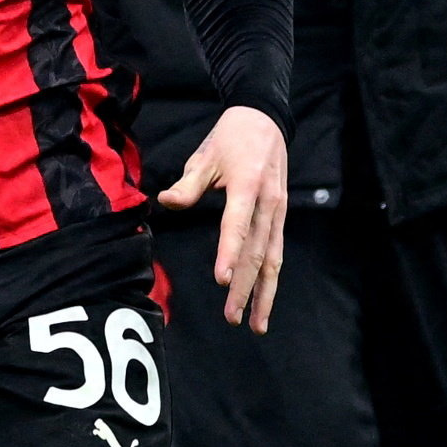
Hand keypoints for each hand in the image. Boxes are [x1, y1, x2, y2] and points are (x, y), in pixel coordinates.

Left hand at [157, 104, 292, 332]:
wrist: (265, 122)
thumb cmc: (229, 140)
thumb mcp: (204, 156)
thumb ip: (187, 184)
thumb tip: (166, 202)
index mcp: (248, 187)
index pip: (237, 226)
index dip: (229, 253)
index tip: (222, 280)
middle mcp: (269, 204)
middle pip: (256, 252)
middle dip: (245, 288)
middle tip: (231, 318)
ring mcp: (279, 213)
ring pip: (273, 260)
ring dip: (264, 294)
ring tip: (256, 325)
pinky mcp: (280, 218)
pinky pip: (277, 253)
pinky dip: (271, 279)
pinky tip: (264, 301)